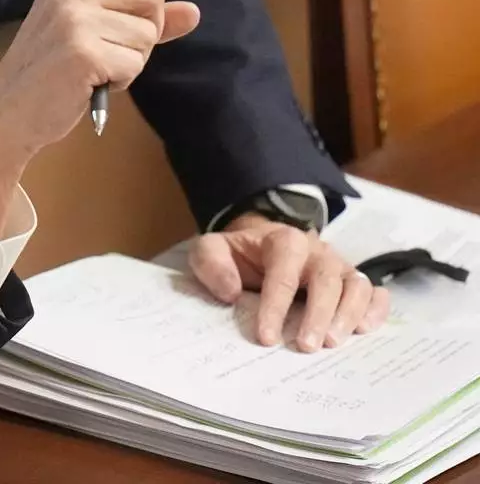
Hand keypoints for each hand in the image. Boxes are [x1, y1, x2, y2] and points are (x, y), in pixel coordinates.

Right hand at [0, 0, 200, 234]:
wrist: (7, 113)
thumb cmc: (52, 71)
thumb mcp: (94, 29)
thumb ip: (141, 16)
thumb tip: (194, 12)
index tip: (119, 21)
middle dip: (143, 31)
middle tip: (106, 51)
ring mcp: (74, 16)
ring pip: (148, 33)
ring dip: (130, 60)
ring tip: (94, 69)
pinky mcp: (82, 51)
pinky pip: (134, 63)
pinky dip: (120, 81)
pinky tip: (89, 84)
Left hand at [188, 214, 390, 350]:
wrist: (260, 244)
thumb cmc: (238, 254)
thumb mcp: (211, 249)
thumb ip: (211, 262)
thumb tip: (230, 291)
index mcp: (283, 240)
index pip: (283, 272)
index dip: (276, 305)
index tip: (266, 337)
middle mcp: (317, 251)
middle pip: (327, 279)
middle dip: (318, 314)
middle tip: (307, 347)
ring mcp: (338, 265)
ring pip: (356, 285)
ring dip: (349, 315)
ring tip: (334, 343)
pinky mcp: (352, 281)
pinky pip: (374, 292)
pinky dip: (376, 310)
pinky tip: (365, 330)